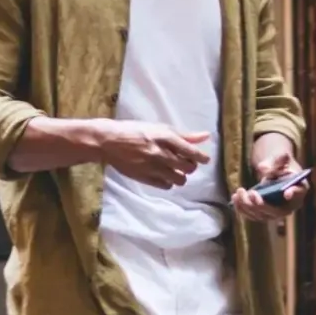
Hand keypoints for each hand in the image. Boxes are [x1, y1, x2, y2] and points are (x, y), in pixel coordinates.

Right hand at [97, 121, 211, 189]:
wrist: (109, 142)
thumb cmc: (135, 131)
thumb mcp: (159, 128)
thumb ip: (183, 134)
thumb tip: (206, 136)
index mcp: (165, 138)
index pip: (191, 152)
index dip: (202, 157)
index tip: (205, 159)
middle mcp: (161, 154)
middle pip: (188, 168)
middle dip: (191, 166)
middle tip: (186, 162)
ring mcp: (153, 168)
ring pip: (179, 179)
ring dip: (181, 176)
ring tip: (174, 170)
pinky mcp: (145, 178)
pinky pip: (166, 186)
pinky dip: (169, 182)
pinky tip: (163, 175)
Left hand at [233, 134, 306, 224]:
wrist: (275, 172)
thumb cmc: (281, 165)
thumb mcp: (280, 158)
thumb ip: (275, 161)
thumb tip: (262, 167)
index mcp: (299, 189)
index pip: (299, 193)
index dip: (294, 193)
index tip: (286, 193)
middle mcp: (289, 206)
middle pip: (276, 212)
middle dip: (261, 204)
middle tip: (251, 192)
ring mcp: (275, 213)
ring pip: (261, 216)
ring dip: (248, 206)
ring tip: (239, 191)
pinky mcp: (263, 214)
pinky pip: (252, 216)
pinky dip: (242, 209)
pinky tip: (234, 198)